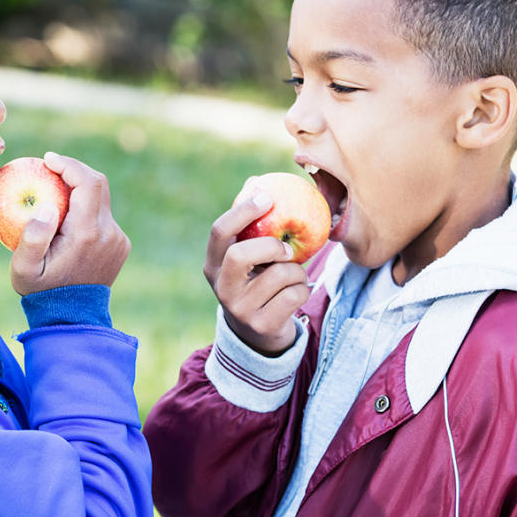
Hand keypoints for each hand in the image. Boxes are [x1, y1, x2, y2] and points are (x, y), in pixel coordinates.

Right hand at [10, 152, 130, 294]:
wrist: (72, 319)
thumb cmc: (41, 291)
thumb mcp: (24, 269)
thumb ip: (33, 237)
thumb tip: (47, 206)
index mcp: (86, 233)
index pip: (87, 182)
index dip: (69, 164)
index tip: (48, 160)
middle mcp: (108, 233)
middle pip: (98, 184)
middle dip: (74, 171)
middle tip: (51, 169)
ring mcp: (118, 239)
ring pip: (101, 201)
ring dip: (80, 193)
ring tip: (55, 195)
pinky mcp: (120, 245)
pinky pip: (103, 217)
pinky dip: (86, 211)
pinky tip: (67, 220)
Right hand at [204, 193, 309, 355]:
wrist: (257, 334)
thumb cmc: (255, 283)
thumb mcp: (246, 258)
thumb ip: (249, 226)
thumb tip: (255, 182)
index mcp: (213, 265)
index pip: (219, 232)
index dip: (243, 211)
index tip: (267, 196)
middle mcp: (221, 287)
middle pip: (241, 254)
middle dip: (270, 246)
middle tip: (285, 248)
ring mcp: (240, 308)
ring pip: (279, 274)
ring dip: (296, 271)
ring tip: (292, 277)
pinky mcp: (263, 324)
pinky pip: (295, 294)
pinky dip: (303, 289)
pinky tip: (295, 294)